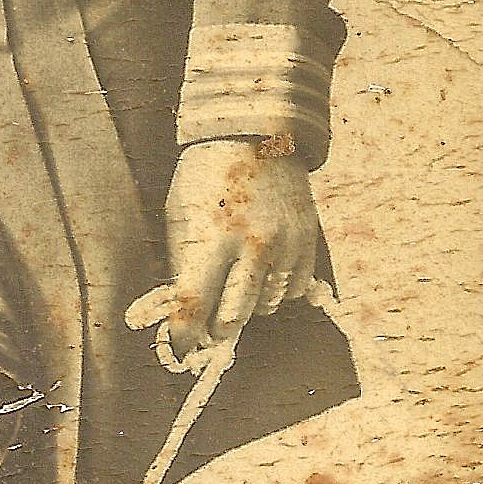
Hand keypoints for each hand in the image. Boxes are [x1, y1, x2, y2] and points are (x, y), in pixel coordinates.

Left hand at [130, 137, 320, 362]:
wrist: (257, 134)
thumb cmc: (207, 175)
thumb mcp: (180, 211)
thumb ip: (179, 261)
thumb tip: (174, 309)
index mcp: (212, 235)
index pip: (193, 303)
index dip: (182, 334)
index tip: (178, 348)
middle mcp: (253, 244)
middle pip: (233, 317)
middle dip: (214, 330)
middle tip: (205, 328)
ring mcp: (286, 245)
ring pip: (266, 308)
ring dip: (247, 306)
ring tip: (235, 283)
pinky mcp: (308, 242)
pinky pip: (293, 291)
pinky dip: (275, 291)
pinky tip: (262, 271)